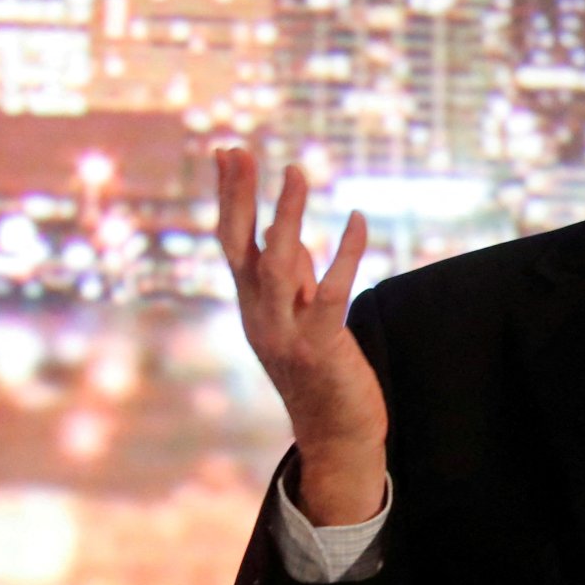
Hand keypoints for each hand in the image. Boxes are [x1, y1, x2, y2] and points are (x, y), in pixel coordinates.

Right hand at [215, 148, 386, 524]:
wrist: (336, 434)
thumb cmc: (320, 371)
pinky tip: (357, 220)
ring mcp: (286, 333)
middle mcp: (260, 315)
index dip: (228, 197)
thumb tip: (292, 235)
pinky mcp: (320, 347)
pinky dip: (344, 255)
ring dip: (286, 216)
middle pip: (240, 247)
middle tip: (239, 150)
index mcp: (252, 305)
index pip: (232, 241)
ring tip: (296, 171)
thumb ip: (294, 278)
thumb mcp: (299, 317)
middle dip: (239, 198)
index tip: (227, 151)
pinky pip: (330, 294)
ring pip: (277, 266)